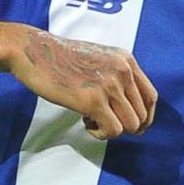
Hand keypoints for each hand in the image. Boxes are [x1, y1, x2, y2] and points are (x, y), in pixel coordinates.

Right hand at [10, 27, 157, 138]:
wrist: (32, 50)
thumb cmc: (60, 58)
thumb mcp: (99, 57)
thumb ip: (117, 75)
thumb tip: (128, 106)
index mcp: (126, 60)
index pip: (151, 97)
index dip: (145, 117)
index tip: (134, 126)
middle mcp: (122, 71)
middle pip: (142, 115)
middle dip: (126, 127)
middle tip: (104, 123)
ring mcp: (109, 85)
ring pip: (130, 125)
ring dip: (112, 130)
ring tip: (92, 120)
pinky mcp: (93, 100)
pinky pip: (113, 130)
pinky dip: (101, 134)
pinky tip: (86, 123)